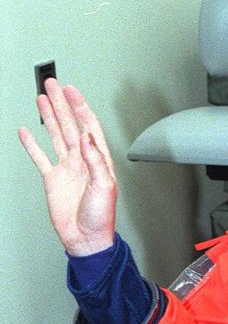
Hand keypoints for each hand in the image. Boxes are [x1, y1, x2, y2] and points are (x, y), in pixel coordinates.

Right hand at [19, 79, 116, 255]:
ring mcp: (66, 168)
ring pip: (56, 135)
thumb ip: (95, 161)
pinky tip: (26, 132)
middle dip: (61, 104)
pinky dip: (32, 144)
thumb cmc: (101, 217)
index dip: (80, 107)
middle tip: (52, 85)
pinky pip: (40, 157)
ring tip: (41, 99)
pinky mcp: (52, 179)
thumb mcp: (104, 187)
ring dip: (49, 117)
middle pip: (70, 124)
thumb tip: (87, 138)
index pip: (89, 126)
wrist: (85, 239)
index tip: (71, 91)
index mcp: (98, 159)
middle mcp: (82, 160)